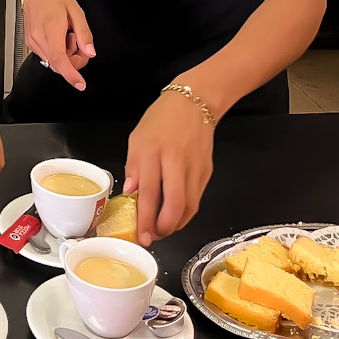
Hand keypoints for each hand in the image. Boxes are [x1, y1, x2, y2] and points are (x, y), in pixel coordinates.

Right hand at [22, 0, 94, 90]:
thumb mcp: (76, 11)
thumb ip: (84, 34)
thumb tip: (90, 52)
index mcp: (51, 29)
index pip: (60, 60)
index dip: (71, 75)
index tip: (80, 84)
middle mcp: (38, 37)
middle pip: (58, 64)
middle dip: (73, 61)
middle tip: (80, 43)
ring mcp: (32, 40)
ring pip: (52, 61)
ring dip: (65, 54)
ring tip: (67, 33)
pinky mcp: (30, 40)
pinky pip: (47, 54)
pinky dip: (57, 50)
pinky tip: (59, 35)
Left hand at [124, 91, 214, 245]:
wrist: (194, 102)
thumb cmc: (161, 119)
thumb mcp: (137, 138)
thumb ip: (133, 167)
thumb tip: (131, 195)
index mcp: (153, 151)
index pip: (148, 193)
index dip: (144, 219)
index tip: (141, 235)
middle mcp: (176, 161)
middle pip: (175, 205)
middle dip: (164, 228)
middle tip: (154, 236)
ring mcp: (195, 168)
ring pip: (190, 207)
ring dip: (176, 224)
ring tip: (162, 228)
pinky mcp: (207, 172)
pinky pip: (196, 199)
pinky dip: (185, 211)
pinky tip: (174, 213)